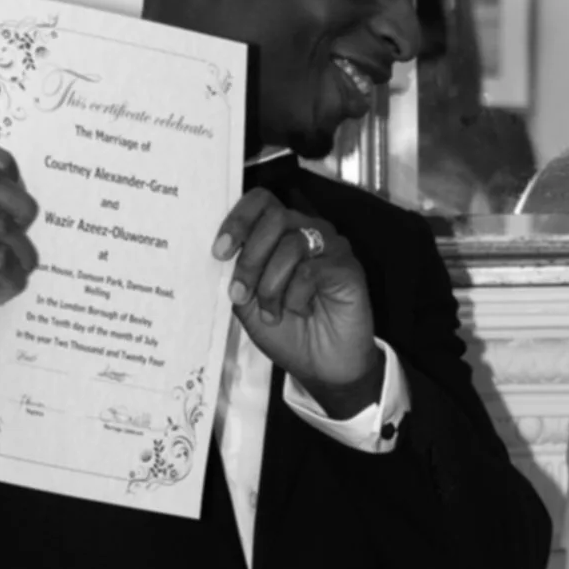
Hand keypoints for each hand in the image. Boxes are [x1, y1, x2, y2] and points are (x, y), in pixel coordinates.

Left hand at [213, 189, 381, 413]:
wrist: (321, 367)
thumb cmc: (288, 333)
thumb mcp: (248, 304)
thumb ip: (237, 273)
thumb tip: (222, 252)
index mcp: (283, 233)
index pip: (262, 201)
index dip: (238, 220)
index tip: (220, 252)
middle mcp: (309, 232)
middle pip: (274, 218)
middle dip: (250, 260)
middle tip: (240, 294)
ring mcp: (331, 248)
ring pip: (291, 244)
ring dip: (271, 285)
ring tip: (272, 312)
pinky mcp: (348, 268)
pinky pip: (312, 270)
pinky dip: (296, 295)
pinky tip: (300, 311)